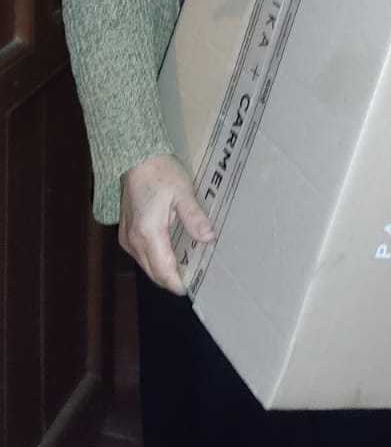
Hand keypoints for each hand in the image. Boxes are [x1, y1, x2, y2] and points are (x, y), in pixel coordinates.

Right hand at [119, 153, 214, 293]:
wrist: (136, 157)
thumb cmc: (160, 172)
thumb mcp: (183, 192)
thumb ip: (194, 218)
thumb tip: (209, 238)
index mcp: (149, 233)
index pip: (163, 271)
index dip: (177, 283)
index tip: (192, 289)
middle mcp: (134, 241)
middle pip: (154, 273)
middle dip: (171, 280)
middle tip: (193, 279)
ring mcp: (127, 237)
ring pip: (146, 265)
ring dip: (163, 270)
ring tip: (185, 267)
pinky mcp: (125, 232)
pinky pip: (141, 255)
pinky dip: (155, 260)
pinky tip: (170, 254)